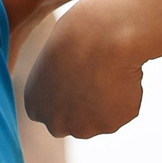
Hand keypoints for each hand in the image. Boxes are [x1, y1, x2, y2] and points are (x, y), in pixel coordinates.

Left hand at [20, 1, 146, 139]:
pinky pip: (123, 111)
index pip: (51, 107)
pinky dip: (127, 96)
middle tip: (99, 73)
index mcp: (34, 105)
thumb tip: (73, 79)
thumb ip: (58, 78)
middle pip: (75, 120)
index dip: (68, 89)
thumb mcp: (55, 55)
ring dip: (107, 100)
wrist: (106, 36)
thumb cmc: (78, 33)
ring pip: (101, 117)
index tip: (79, 71)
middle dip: (86, 104)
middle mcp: (56, 124)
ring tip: (112, 69)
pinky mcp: (112, 126)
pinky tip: (124, 75)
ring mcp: (85, 128)